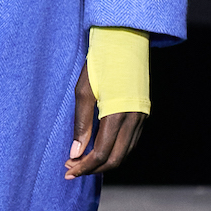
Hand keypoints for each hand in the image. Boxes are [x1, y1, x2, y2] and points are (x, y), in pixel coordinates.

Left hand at [66, 60, 144, 178]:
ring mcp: (141, 118)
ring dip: (104, 162)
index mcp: (118, 114)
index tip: (68, 169)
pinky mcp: (142, 114)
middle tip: (72, 169)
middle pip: (115, 159)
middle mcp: (134, 119)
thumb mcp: (83, 91)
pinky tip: (98, 149)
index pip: (102, 153)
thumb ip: (81, 124)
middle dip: (93, 169)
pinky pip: (130, 142)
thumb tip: (76, 152)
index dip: (84, 166)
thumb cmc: (100, 63)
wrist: (125, 41)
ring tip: (81, 161)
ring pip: (125, 153)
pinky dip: (114, 151)